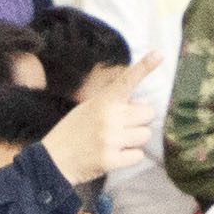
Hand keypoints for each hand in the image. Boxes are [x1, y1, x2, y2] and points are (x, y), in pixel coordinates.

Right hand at [50, 70, 144, 184]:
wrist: (53, 160)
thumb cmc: (73, 131)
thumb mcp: (89, 108)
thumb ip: (116, 104)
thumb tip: (145, 104)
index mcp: (103, 101)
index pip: (127, 80)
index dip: (144, 66)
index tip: (159, 53)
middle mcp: (109, 118)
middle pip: (148, 113)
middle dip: (139, 119)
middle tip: (121, 125)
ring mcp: (110, 139)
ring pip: (145, 135)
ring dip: (134, 139)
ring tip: (115, 141)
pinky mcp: (111, 160)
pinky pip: (138, 155)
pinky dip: (129, 156)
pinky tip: (114, 155)